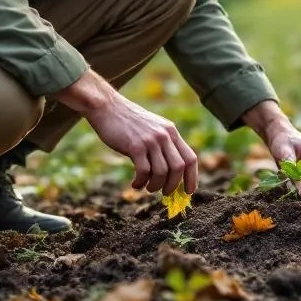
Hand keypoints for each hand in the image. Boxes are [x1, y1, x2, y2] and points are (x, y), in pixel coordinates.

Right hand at [55, 70, 197, 195]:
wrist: (107, 107)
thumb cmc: (129, 123)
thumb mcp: (152, 129)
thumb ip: (163, 145)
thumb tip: (171, 174)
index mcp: (171, 132)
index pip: (190, 158)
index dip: (192, 178)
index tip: (188, 192)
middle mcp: (164, 135)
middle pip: (179, 168)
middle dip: (173, 185)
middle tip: (165, 193)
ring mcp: (150, 140)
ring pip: (162, 172)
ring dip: (155, 186)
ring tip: (147, 188)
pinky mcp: (135, 146)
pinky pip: (144, 172)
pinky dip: (141, 183)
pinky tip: (135, 184)